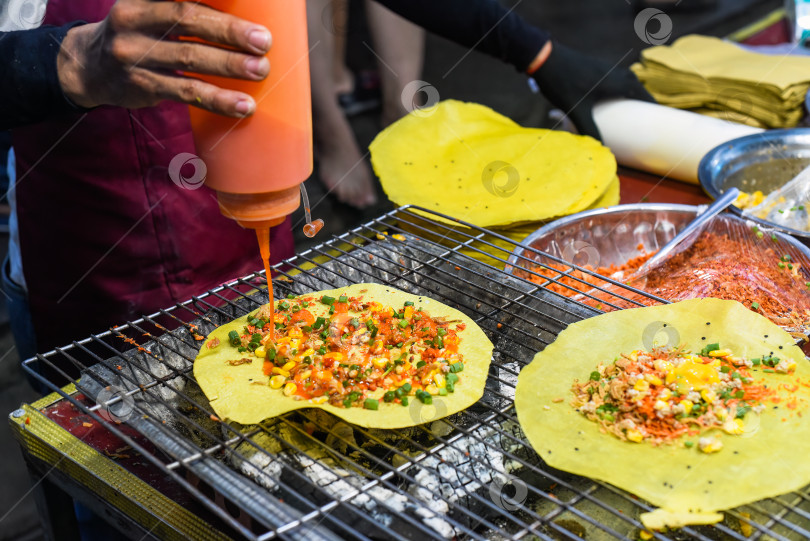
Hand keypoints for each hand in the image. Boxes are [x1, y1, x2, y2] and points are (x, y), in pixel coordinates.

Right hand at [57, 0, 272, 116]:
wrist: (88, 67)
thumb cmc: (137, 32)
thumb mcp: (149, 8)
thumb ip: (183, 7)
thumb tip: (240, 17)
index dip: (213, 2)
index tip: (249, 2)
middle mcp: (133, 20)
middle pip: (187, 20)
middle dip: (229, 31)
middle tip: (263, 41)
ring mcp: (134, 55)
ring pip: (189, 59)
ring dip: (229, 66)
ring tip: (260, 70)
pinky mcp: (142, 86)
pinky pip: (186, 92)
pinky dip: (218, 99)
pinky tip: (243, 105)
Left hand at [532, 42, 654, 139]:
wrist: (547, 59)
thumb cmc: (564, 84)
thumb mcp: (577, 111)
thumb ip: (590, 130)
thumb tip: (601, 150)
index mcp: (624, 83)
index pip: (648, 102)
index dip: (654, 116)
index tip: (658, 132)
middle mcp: (622, 75)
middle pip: (639, 97)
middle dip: (641, 114)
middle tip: (641, 135)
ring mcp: (612, 71)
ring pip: (628, 91)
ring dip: (629, 106)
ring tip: (627, 126)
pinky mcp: (601, 71)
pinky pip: (617, 87)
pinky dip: (618, 99)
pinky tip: (609, 111)